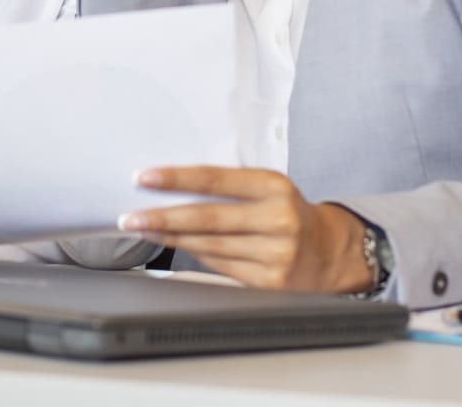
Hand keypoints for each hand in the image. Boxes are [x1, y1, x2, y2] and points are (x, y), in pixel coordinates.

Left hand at [116, 167, 372, 292]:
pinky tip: (176, 246)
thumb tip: (174, 189)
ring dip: (171, 239)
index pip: (216, 180)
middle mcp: (278, 220)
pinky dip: (195, 255)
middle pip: (208, 219)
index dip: (177, 179)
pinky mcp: (270, 283)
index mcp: (275, 187)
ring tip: (144, 229)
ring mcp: (275, 255)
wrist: (330, 252)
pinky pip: (220, 267)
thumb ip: (231, 187)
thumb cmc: (289, 212)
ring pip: (209, 247)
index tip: (144, 178)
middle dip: (163, 218)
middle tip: (130, 217)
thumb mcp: (269, 188)